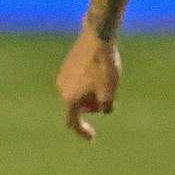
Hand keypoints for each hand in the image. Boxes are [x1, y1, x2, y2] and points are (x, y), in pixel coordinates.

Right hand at [56, 25, 120, 139]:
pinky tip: (101, 68)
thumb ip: (106, 107)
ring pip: (79, 92)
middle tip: (112, 97)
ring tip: (107, 78)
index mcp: (70, 99)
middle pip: (80, 106)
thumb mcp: (110, 92)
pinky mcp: (67, 64)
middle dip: (94, 105)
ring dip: (92, 92)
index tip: (92, 138)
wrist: (98, 35)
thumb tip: (104, 109)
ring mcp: (63, 75)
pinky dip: (89, 81)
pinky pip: (78, 80)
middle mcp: (62, 88)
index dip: (83, 132)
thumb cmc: (104, 66)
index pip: (73, 122)